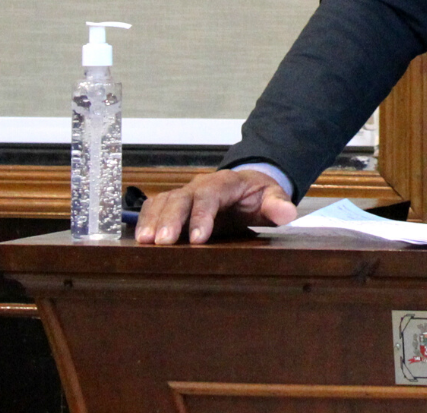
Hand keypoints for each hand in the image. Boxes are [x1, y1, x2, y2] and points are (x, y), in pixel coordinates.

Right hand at [134, 168, 296, 244]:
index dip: (202, 216)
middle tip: (162, 243)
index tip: (198, 238)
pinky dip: (145, 221)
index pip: (210, 196)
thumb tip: (287, 212)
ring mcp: (184, 194)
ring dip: (153, 221)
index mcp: (224, 184)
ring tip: (145, 243)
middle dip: (170, 220)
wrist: (246, 187)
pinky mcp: (173, 205)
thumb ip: (278, 204)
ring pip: (163, 202)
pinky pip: (154, 208)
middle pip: (181, 199)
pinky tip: (139, 240)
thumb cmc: (257, 196)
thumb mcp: (272, 198)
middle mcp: (199, 186)